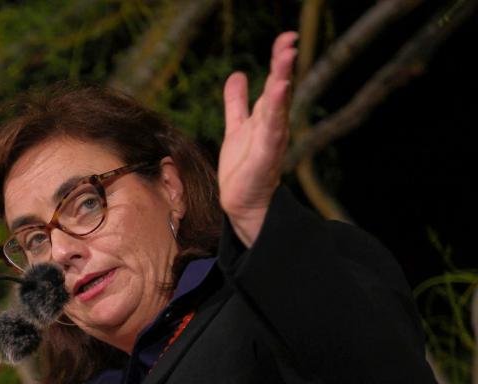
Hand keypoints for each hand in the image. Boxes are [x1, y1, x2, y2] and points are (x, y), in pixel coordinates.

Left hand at [219, 31, 297, 247]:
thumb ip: (236, 103)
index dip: (279, 61)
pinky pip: (272, 131)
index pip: (274, 83)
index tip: (286, 38)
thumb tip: (238, 74)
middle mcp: (273, 125)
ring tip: (286, 59)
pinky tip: (278, 93)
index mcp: (266, 117)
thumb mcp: (237, 127)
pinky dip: (275, 111)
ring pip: (278, 106)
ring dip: (282, 82)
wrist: (242, 202)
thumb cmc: (242, 166)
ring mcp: (271, 140)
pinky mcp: (266, 156)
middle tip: (289, 42)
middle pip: (279, 90)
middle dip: (283, 66)